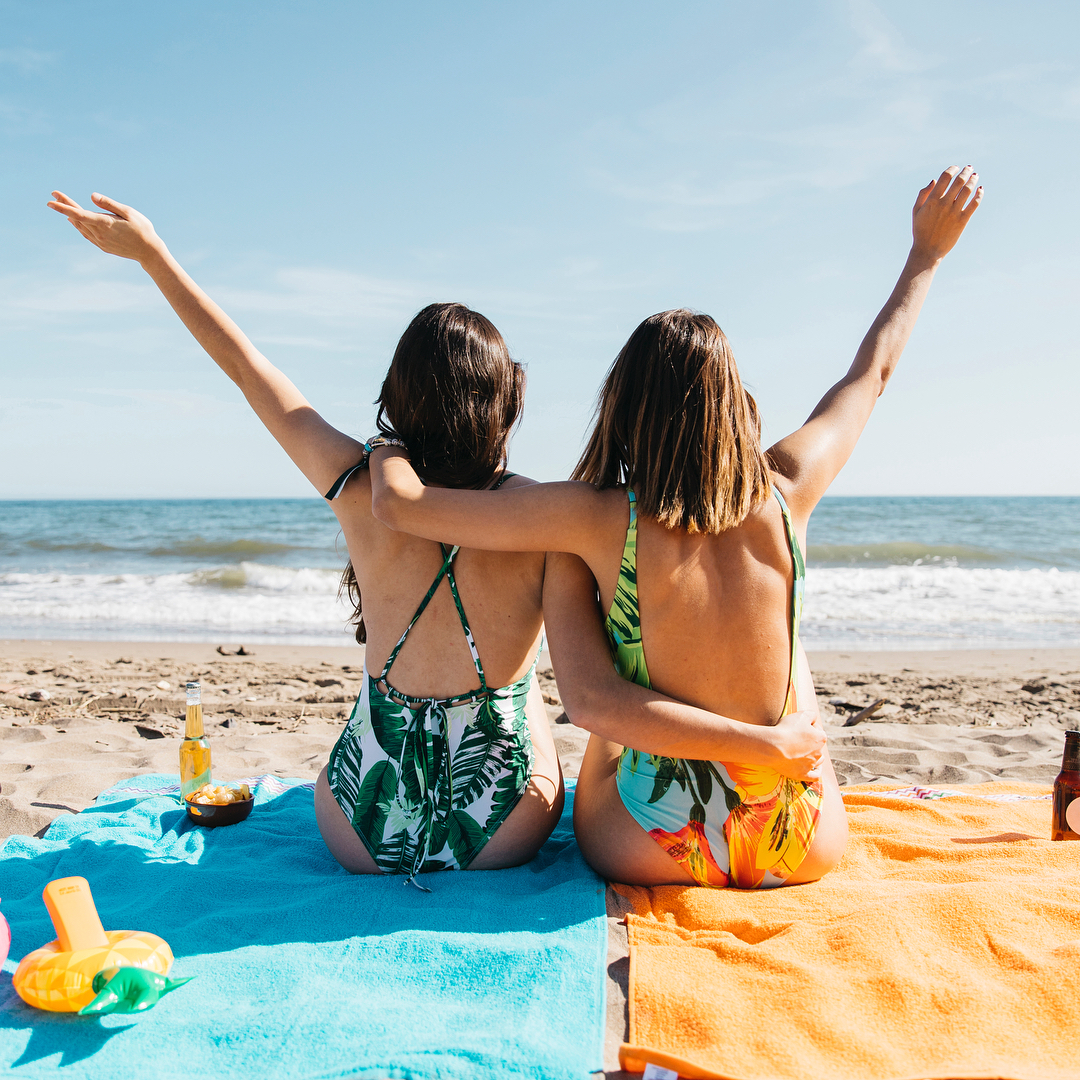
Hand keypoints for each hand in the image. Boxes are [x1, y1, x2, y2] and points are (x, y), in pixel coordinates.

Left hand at [47, 190, 163, 263]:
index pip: (79, 213)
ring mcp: (101, 242)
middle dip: (65, 207)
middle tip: (53, 197)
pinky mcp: (104, 247)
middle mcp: (99, 234)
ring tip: (62, 207)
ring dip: (71, 217)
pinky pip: (87, 235)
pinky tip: (74, 222)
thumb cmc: (142, 230)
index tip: (52, 199)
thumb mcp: (128, 212)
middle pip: (77, 218)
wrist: (150, 253)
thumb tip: (92, 196)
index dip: (64, 206)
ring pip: (81, 227)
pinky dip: (79, 227)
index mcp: (104, 223)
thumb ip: (109, 204)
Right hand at [767, 709, 826, 781]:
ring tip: (804, 752)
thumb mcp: (801, 715)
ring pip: (818, 760)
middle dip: (811, 742)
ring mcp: (811, 764)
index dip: (810, 727)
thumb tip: (814, 718)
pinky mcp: (803, 774)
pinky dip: (816, 772)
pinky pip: (815, 776)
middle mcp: (819, 752)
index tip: (799, 727)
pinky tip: (813, 769)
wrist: (774, 747)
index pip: (819, 731)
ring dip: (814, 756)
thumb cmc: (787, 730)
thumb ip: (811, 714)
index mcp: (821, 738)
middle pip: (818, 746)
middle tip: (797, 738)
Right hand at [910, 165, 981, 263]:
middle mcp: (944, 204)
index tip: (956, 168)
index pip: (945, 177)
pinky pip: (974, 204)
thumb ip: (923, 194)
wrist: (927, 250)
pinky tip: (980, 190)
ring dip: (973, 180)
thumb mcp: (916, 211)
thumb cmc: (920, 230)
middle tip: (969, 168)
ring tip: (975, 176)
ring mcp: (954, 212)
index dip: (952, 169)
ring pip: (968, 190)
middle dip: (966, 172)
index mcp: (932, 200)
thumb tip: (934, 180)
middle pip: (959, 181)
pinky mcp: (962, 220)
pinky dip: (979, 195)